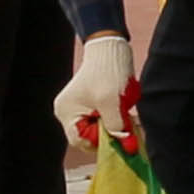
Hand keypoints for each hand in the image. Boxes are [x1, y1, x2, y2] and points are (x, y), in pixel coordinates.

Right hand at [54, 30, 134, 151]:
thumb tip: (126, 146)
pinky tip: (122, 109)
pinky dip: (114, 117)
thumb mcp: (112, 102)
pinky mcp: (90, 104)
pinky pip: (102, 119)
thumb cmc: (108, 71)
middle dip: (109, 133)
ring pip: (98, 129)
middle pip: (89, 137)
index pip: (81, 141)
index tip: (119, 135)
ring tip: (124, 113)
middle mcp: (69, 113)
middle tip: (125, 126)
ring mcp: (79, 108)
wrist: (111, 47)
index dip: (101, 141)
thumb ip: (116, 126)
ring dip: (114, 125)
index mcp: (67, 113)